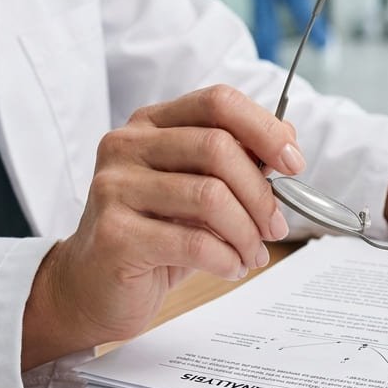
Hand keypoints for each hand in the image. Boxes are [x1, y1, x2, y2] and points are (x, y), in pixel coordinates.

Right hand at [22, 85, 304, 369]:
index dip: (264, 128)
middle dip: (261, 193)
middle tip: (275, 227)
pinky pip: (193, 242)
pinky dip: (226, 258)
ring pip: (210, 197)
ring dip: (247, 232)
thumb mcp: (200, 188)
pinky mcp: (114, 234)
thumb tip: (288, 139)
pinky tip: (231, 268)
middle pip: (218, 148)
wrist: (93, 286)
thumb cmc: (156, 232)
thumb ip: (238, 159)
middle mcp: (127, 145)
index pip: (218, 101)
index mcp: (152, 124)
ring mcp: (114, 187)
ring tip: (253, 253)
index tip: (294, 163)